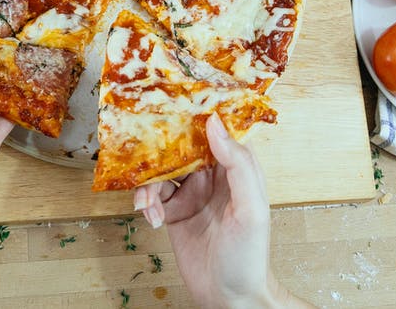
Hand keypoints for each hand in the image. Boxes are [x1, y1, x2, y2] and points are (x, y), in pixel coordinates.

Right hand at [134, 115, 304, 307]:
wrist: (230, 298)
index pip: (216, 132)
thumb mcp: (250, 208)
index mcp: (236, 170)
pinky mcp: (174, 213)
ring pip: (162, 171)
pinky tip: (153, 219)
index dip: (195, 118)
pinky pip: (153, 196)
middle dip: (160, 151)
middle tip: (144, 156)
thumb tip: (215, 124)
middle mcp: (212, 178)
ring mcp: (192, 195)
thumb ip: (237, 165)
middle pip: (181, 148)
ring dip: (149, 184)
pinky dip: (147, 204)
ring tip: (148, 205)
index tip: (172, 106)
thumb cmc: (250, 256)